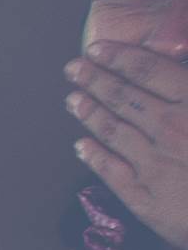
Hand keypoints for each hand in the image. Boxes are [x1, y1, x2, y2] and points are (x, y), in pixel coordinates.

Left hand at [70, 34, 187, 249]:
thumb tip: (182, 65)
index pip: (149, 71)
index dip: (119, 57)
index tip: (98, 48)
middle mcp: (171, 130)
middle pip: (123, 98)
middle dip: (95, 80)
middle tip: (73, 69)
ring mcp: (155, 165)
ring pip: (112, 131)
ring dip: (89, 112)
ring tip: (73, 100)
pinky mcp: (147, 200)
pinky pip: (112, 172)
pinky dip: (94, 155)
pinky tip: (82, 145)